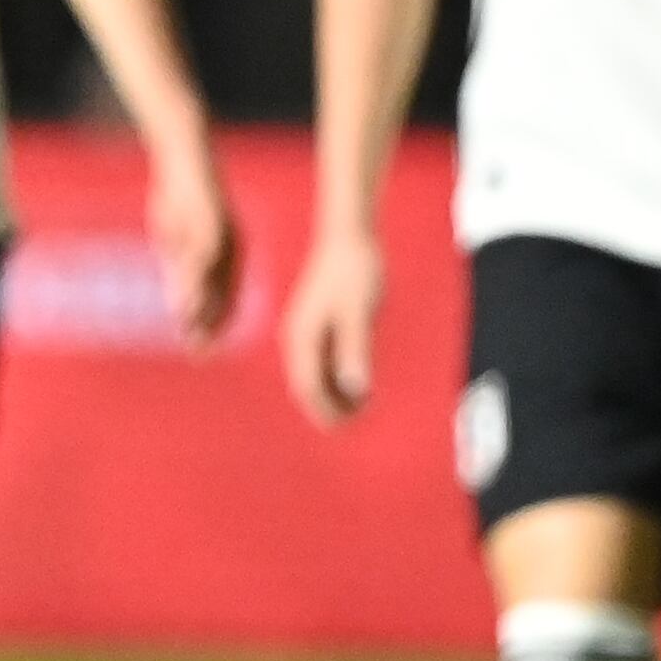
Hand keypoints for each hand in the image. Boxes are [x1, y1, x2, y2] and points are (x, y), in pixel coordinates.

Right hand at [148, 137, 242, 347]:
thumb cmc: (178, 191)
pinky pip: (205, 257)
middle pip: (224, 292)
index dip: (215, 323)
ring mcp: (223, 234)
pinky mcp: (212, 221)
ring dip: (202, 308)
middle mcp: (231, 246)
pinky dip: (195, 282)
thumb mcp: (175, 236)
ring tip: (190, 334)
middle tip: (199, 353)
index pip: (225, 294)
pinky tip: (184, 299)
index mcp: (227, 251)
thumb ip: (178, 266)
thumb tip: (177, 297)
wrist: (184, 152)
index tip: (202, 349)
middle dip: (211, 324)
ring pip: (214, 279)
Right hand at [281, 224, 385, 426]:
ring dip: (335, 393)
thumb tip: (355, 388)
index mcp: (302, 336)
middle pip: (307, 384)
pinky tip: (359, 379)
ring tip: (364, 404)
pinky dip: (337, 375)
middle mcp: (297, 337)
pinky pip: (322, 360)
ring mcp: (305, 330)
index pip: (308, 387)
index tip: (351, 424)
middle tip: (361, 418)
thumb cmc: (355, 271)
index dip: (328, 410)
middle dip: (331, 406)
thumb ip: (355, 349)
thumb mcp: (360, 312)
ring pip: (314, 374)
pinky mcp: (317, 324)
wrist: (348, 235)